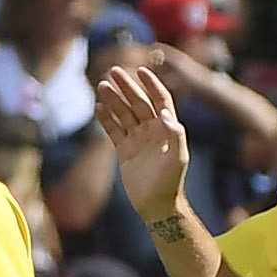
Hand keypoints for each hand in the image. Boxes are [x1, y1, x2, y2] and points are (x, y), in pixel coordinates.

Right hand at [95, 59, 192, 221]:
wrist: (156, 205)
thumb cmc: (171, 182)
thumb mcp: (177, 157)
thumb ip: (175, 134)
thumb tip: (165, 112)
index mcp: (167, 129)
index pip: (160, 100)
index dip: (152, 85)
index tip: (141, 70)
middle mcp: (153, 131)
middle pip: (139, 103)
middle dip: (127, 87)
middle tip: (113, 71)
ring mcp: (138, 140)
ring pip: (124, 114)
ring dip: (114, 100)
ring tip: (102, 85)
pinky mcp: (125, 151)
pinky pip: (114, 131)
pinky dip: (106, 119)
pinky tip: (98, 107)